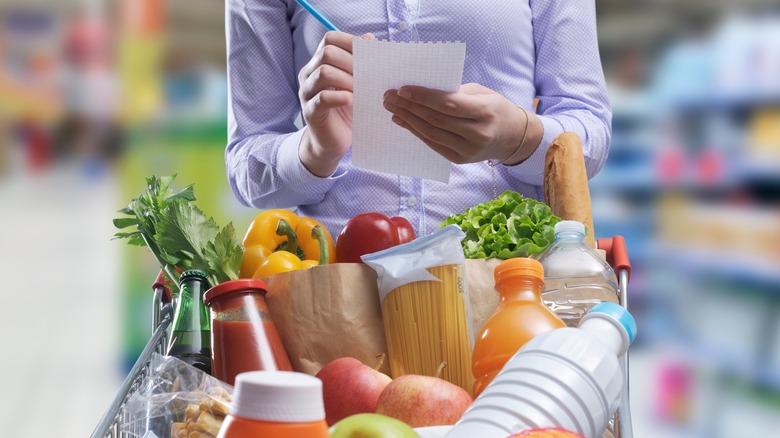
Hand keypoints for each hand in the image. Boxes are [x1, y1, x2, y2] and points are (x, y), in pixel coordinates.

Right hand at [298, 32, 373, 176]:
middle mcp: (309, 75)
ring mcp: (307, 94)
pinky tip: (352, 101)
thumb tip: (370, 38)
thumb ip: (360, 62)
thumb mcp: (356, 84)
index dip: (349, 41)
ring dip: (347, 79)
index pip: (329, 40)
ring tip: (359, 90)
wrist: (332, 142)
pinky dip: (341, 97)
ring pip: (324, 73)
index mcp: (319, 64)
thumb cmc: (346, 112)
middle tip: (366, 75)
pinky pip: (323, 98)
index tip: (368, 53)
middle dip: (351, 62)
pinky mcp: (310, 112)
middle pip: (326, 53)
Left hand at [382, 83, 536, 164]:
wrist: (513, 137)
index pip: (448, 104)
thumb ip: (455, 92)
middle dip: (409, 107)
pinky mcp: (460, 159)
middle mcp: (477, 133)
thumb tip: (422, 90)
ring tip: (392, 108)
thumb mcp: (482, 93)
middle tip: (390, 97)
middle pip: (436, 119)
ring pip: (431, 133)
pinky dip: (415, 132)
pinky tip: (402, 121)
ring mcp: (468, 150)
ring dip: (408, 120)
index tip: (403, 89)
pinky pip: (433, 144)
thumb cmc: (495, 108)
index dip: (423, 97)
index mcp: (485, 111)